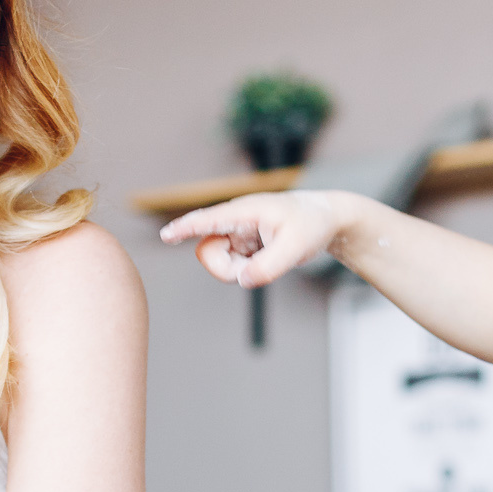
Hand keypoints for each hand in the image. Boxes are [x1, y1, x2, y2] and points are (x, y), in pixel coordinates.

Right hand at [159, 191, 354, 287]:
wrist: (326, 219)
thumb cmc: (311, 226)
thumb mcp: (297, 248)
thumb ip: (270, 266)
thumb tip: (242, 280)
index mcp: (245, 211)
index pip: (208, 220)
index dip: (186, 228)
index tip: (166, 235)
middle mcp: (236, 220)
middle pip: (207, 251)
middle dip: (225, 269)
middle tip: (254, 271)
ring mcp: (237, 233)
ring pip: (219, 261)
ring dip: (238, 270)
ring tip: (270, 261)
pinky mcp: (243, 244)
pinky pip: (232, 265)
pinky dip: (247, 270)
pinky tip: (269, 257)